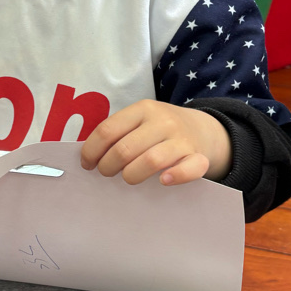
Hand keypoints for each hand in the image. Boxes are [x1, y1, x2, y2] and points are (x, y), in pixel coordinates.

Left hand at [80, 100, 231, 185]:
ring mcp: (182, 139)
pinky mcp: (198, 157)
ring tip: (128, 178)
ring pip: (151, 161)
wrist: (203, 129)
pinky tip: (163, 181)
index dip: (91, 151)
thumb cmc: (159, 129)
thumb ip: (118, 132)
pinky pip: (188, 169)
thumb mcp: (140, 120)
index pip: (108, 130)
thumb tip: (88, 157)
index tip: (87, 164)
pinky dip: (175, 176)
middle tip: (106, 173)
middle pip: (125, 149)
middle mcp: (163, 121)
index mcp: (143, 109)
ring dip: (132, 175)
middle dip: (108, 166)